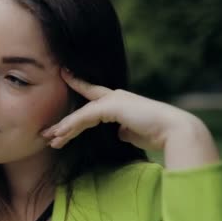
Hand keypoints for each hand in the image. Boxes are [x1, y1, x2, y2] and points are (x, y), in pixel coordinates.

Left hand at [41, 69, 219, 169]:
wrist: (175, 132)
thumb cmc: (159, 135)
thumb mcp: (135, 133)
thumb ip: (123, 130)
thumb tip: (118, 133)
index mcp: (119, 102)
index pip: (92, 97)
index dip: (77, 87)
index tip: (63, 80)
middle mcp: (114, 97)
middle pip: (82, 110)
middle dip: (64, 123)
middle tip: (46, 134)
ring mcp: (113, 100)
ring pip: (81, 115)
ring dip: (64, 128)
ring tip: (49, 140)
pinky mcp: (112, 106)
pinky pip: (86, 117)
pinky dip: (72, 126)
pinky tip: (61, 134)